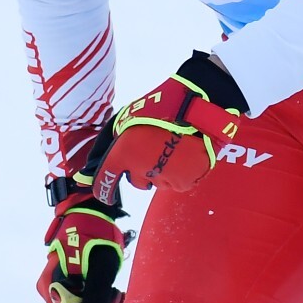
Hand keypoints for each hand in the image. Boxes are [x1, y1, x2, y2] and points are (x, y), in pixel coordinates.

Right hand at [38, 186, 127, 302]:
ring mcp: (60, 288)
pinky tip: (116, 295)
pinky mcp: (70, 286)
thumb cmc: (95, 236)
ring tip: (120, 295)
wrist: (92, 214)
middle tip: (120, 298)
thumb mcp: (100, 267)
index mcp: (50, 286)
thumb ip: (96, 295)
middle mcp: (51, 291)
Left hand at [96, 52, 249, 195]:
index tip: (105, 194)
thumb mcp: (130, 116)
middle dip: (141, 170)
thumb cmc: (163, 107)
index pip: (104, 181)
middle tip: (154, 149)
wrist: (199, 108)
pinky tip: (185, 154)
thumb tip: (110, 154)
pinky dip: (180, 173)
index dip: (103, 189)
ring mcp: (163, 179)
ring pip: (158, 182)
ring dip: (162, 171)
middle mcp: (140, 171)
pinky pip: (178, 183)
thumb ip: (117, 138)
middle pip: (136, 181)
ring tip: (173, 148)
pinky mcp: (184, 183)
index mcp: (123, 153)